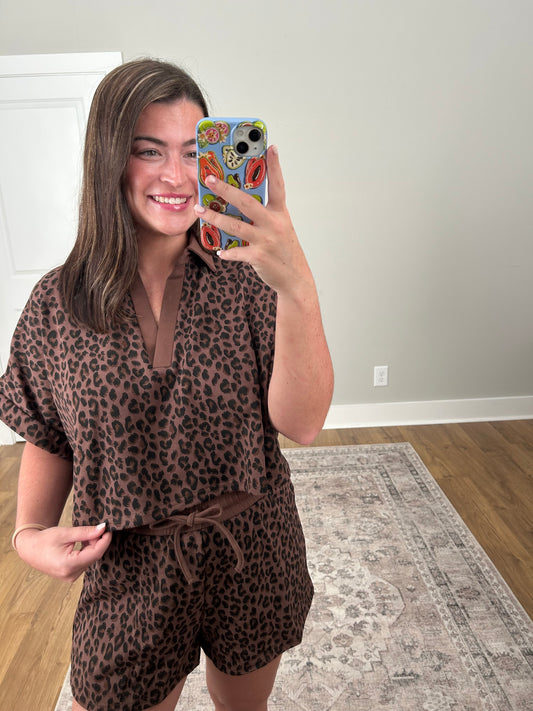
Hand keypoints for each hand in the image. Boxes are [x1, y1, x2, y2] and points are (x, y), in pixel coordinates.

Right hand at [14, 523, 111, 581]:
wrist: (29, 549)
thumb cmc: (45, 540)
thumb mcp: (65, 533)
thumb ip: (85, 532)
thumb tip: (103, 528)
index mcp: (68, 565)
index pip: (95, 553)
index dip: (104, 541)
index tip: (108, 530)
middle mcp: (70, 575)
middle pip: (93, 556)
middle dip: (98, 542)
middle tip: (97, 528)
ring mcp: (70, 577)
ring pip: (90, 559)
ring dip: (92, 546)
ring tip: (85, 535)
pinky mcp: (71, 575)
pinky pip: (85, 562)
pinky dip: (87, 552)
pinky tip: (83, 542)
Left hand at [194, 145, 313, 295]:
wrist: (295, 278)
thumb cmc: (283, 250)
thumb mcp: (280, 227)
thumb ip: (264, 214)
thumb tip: (239, 202)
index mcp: (280, 213)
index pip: (278, 185)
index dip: (275, 166)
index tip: (271, 147)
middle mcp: (274, 224)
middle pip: (247, 202)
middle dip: (225, 190)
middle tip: (209, 179)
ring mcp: (266, 240)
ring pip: (236, 226)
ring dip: (215, 218)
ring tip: (199, 210)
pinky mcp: (259, 257)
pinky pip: (237, 252)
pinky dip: (227, 251)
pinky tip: (219, 250)